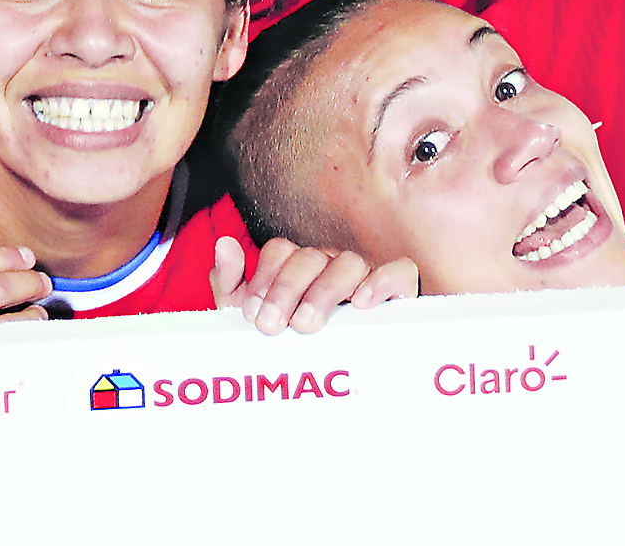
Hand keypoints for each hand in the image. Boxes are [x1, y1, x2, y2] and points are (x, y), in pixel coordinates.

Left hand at [210, 234, 415, 332]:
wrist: (331, 381)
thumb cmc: (290, 341)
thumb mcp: (252, 315)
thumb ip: (230, 282)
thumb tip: (224, 245)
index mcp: (296, 266)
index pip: (280, 252)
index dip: (264, 279)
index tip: (253, 315)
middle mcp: (329, 265)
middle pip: (310, 258)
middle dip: (286, 290)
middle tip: (272, 325)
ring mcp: (364, 276)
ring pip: (350, 263)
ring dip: (325, 291)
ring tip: (306, 323)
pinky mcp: (397, 293)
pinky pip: (400, 272)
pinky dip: (383, 281)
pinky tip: (363, 303)